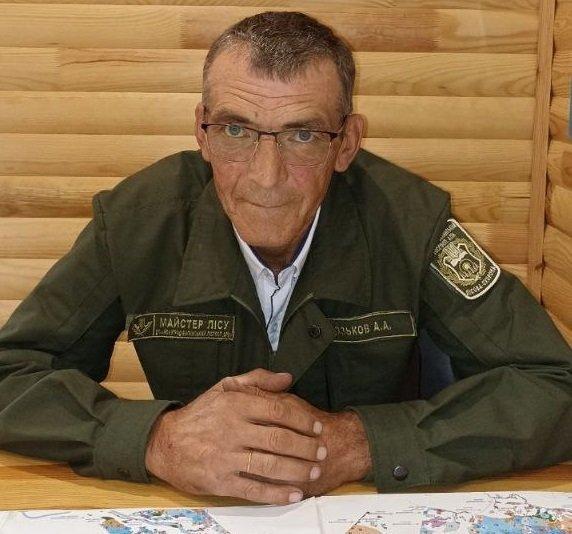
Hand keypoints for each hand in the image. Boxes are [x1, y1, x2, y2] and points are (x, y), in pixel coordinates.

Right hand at [144, 369, 326, 504]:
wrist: (165, 442)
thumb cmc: (200, 413)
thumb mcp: (225, 387)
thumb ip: (257, 380)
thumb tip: (287, 378)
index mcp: (236, 404)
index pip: (278, 410)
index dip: (303, 420)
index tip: (317, 427)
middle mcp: (232, 429)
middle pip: (279, 439)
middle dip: (306, 447)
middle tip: (321, 452)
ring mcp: (225, 457)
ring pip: (270, 465)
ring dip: (297, 470)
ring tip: (313, 471)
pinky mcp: (219, 481)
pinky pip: (253, 489)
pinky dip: (277, 494)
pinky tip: (293, 494)